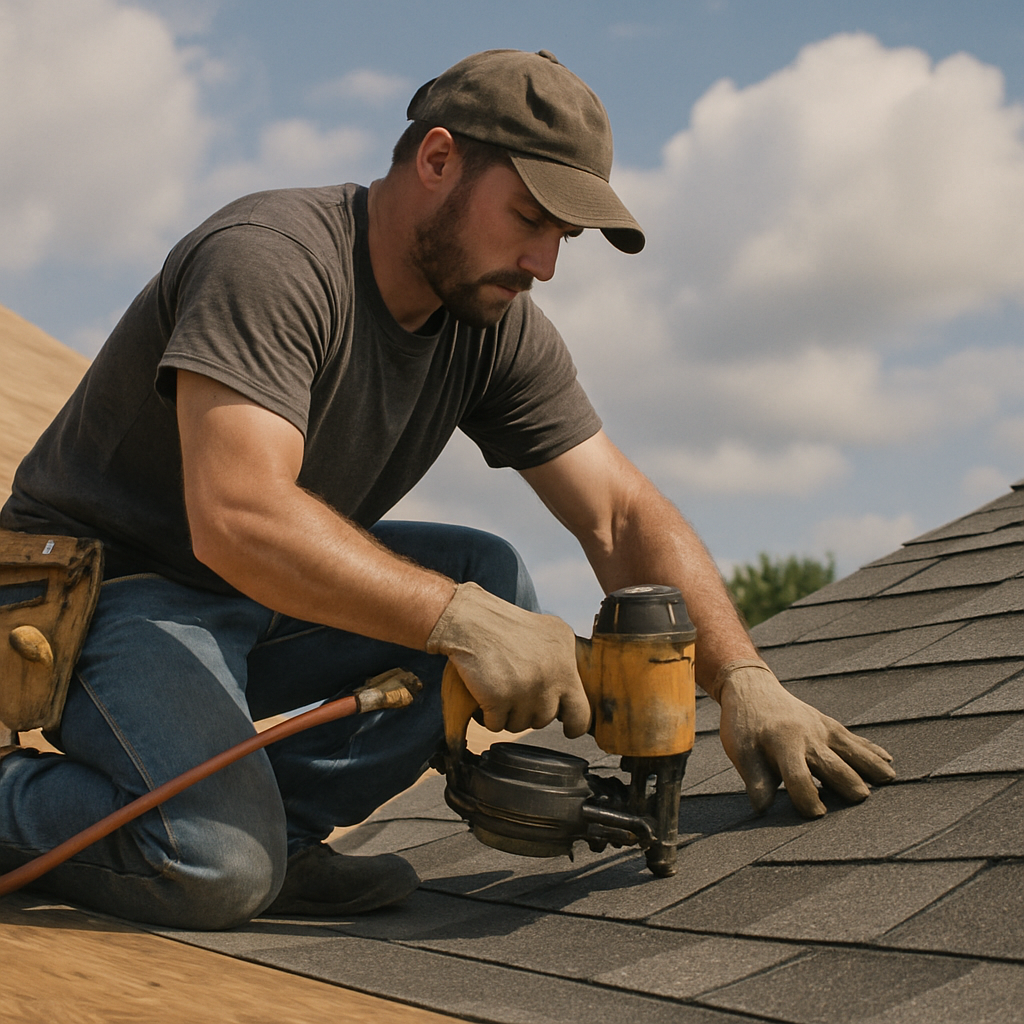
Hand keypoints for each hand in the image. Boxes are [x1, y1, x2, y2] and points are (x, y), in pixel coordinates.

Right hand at [425, 582, 590, 735]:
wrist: (471, 620)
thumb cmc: (505, 625)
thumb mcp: (550, 632)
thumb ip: (563, 662)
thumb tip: (569, 693)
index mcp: (566, 663)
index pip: (581, 712)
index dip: (573, 725)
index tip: (567, 728)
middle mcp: (551, 677)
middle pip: (545, 719)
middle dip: (529, 711)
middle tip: (515, 690)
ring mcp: (526, 689)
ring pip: (520, 724)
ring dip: (507, 714)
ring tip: (499, 689)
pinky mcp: (500, 698)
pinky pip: (496, 725)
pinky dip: (487, 716)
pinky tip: (484, 695)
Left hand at [711, 659, 894, 817]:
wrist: (751, 688)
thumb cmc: (744, 725)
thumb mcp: (741, 752)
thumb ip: (755, 780)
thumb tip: (762, 809)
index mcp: (783, 745)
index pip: (799, 778)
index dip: (807, 799)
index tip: (815, 815)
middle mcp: (808, 737)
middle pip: (833, 766)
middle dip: (847, 784)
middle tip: (861, 799)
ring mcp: (822, 730)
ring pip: (852, 750)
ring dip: (870, 766)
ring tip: (889, 779)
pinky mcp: (829, 725)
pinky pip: (854, 739)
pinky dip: (871, 750)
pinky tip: (888, 760)